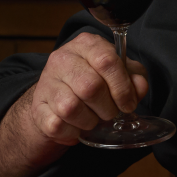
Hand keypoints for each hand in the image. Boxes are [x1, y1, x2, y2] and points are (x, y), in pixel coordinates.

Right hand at [0, 33, 149, 176]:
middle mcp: (62, 58)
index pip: (107, 60)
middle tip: (110, 113)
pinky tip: (77, 127)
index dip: (122, 87)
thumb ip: (134, 77)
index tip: (128, 103)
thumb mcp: (119, 73)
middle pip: (90, 87)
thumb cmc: (95, 81)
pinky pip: (56, 125)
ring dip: (90, 121)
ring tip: (93, 119)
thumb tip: (139, 87)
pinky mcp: (37, 107)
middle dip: (107, 108)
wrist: (58, 99)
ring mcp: (46, 82)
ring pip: (71, 107)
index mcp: (86, 44)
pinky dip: (72, 132)